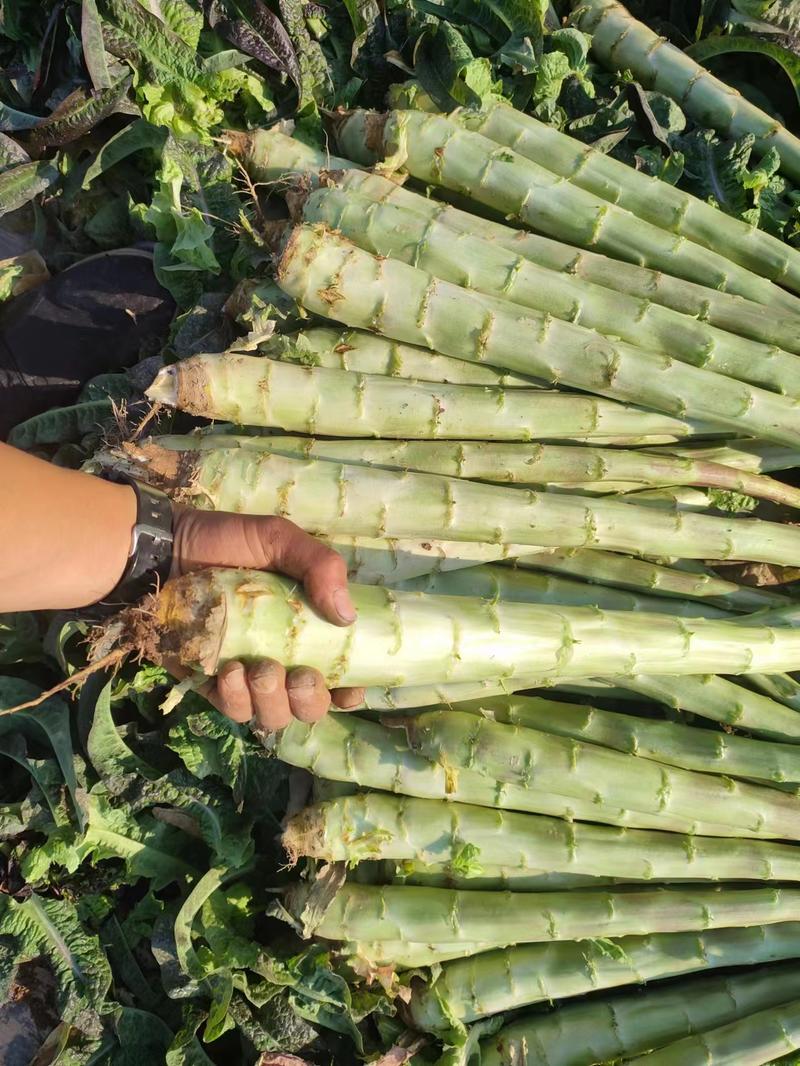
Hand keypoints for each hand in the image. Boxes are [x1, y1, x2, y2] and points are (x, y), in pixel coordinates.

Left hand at [171, 508, 364, 729]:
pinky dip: (236, 699)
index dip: (350, 689)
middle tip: (300, 676)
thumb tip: (348, 616)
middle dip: (310, 700)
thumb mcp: (278, 538)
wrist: (162, 550)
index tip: (349, 688)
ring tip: (258, 669)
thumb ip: (320, 565)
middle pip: (310, 706)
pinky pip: (233, 711)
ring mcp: (246, 676)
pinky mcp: (210, 685)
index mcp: (306, 627)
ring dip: (273, 700)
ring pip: (274, 716)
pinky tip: (228, 672)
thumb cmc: (225, 542)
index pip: (340, 672)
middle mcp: (281, 658)